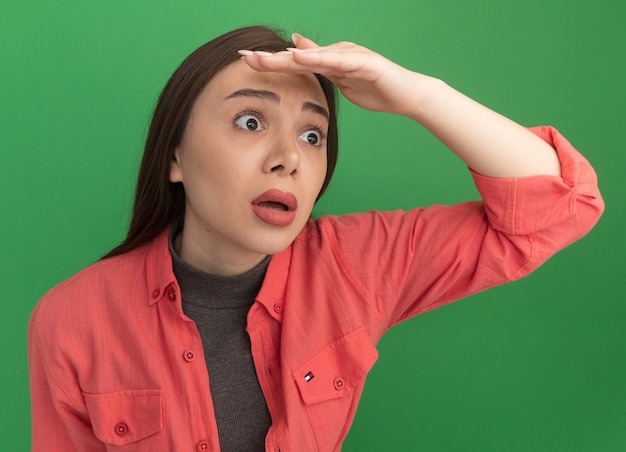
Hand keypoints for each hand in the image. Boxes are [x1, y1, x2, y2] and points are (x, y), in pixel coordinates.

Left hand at [239, 34, 432, 117]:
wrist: (407, 95)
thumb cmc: (375, 89)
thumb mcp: (341, 79)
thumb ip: (320, 68)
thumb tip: (297, 51)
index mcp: (330, 60)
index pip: (295, 62)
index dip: (270, 62)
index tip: (245, 62)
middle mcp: (337, 53)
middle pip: (299, 56)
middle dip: (271, 58)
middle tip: (244, 57)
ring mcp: (351, 55)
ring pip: (314, 57)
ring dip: (288, 57)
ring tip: (265, 58)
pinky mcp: (365, 62)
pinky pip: (338, 61)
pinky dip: (318, 59)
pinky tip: (300, 58)